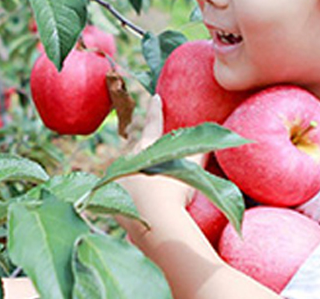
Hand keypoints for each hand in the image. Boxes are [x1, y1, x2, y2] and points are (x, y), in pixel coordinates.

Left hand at [116, 96, 194, 230]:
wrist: (156, 221)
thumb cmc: (175, 192)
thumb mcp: (189, 170)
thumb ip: (197, 154)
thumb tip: (208, 142)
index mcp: (146, 149)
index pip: (153, 125)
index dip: (155, 111)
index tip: (155, 98)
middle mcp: (127, 159)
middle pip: (139, 153)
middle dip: (148, 158)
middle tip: (160, 172)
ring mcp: (117, 177)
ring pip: (129, 173)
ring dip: (138, 179)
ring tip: (153, 195)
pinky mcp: (111, 196)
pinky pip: (122, 192)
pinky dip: (131, 196)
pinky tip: (141, 206)